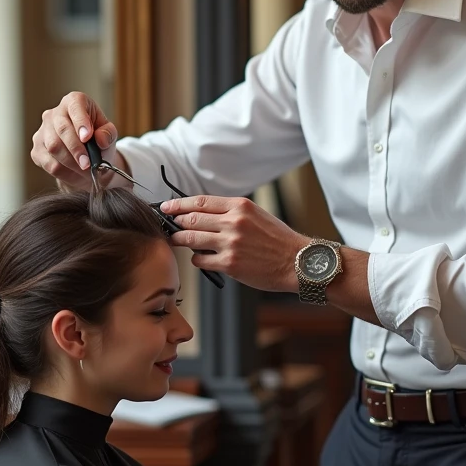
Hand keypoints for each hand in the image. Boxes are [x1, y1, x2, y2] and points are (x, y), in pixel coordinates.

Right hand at [30, 92, 121, 190]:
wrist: (87, 160)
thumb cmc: (98, 142)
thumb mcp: (109, 135)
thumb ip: (108, 134)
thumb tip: (100, 139)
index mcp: (74, 101)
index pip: (75, 106)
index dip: (80, 121)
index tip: (87, 137)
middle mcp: (55, 113)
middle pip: (62, 129)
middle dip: (76, 149)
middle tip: (88, 164)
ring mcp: (43, 131)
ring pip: (53, 147)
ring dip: (71, 162)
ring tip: (86, 170)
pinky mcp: (37, 150)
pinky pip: (48, 163)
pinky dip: (64, 172)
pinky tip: (75, 173)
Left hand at [160, 196, 309, 292]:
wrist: (298, 262)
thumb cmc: (278, 240)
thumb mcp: (256, 215)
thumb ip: (231, 213)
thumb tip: (203, 214)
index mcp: (240, 206)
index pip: (201, 202)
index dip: (179, 204)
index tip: (167, 206)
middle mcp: (234, 222)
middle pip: (192, 219)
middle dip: (175, 222)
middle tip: (167, 225)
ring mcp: (231, 243)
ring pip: (191, 239)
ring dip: (179, 240)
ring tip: (174, 240)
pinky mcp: (230, 264)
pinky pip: (201, 260)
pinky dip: (196, 259)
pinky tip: (199, 259)